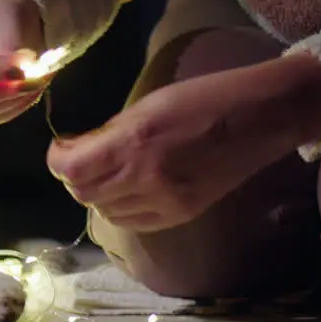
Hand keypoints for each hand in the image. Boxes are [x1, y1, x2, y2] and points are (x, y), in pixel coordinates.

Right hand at [0, 0, 49, 125]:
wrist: (3, 28)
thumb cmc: (0, 20)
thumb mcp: (7, 24)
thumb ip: (10, 52)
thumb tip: (21, 78)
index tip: (22, 67)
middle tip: (27, 82)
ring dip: (9, 102)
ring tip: (34, 82)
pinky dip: (11, 108)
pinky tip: (27, 92)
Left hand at [45, 54, 320, 231]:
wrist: (262, 119)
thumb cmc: (204, 99)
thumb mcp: (147, 105)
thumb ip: (110, 132)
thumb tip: (80, 150)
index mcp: (134, 143)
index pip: (72, 170)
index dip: (58, 160)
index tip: (62, 148)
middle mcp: (146, 178)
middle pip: (84, 195)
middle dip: (74, 177)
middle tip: (80, 159)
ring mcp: (166, 202)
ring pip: (106, 212)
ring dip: (98, 194)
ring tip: (107, 172)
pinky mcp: (183, 214)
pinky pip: (134, 222)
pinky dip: (121, 209)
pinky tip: (127, 190)